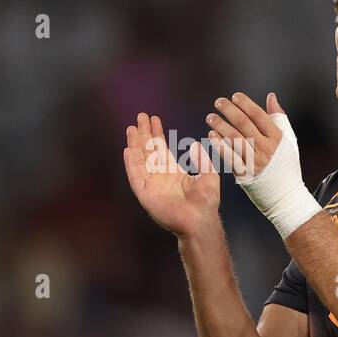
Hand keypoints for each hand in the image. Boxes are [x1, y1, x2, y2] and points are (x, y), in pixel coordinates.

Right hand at [124, 112, 219, 237]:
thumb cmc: (206, 202)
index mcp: (172, 171)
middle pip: (148, 150)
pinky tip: (129, 149)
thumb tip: (194, 144)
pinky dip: (131, 163)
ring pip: (139, 159)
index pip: (161, 148)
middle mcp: (159, 175)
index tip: (154, 119)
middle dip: (144, 133)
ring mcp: (151, 184)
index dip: (156, 133)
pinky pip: (136, 176)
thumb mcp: (209, 176)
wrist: (200, 220)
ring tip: (132, 128)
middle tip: (140, 116)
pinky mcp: (145, 193)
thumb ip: (202, 160)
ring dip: (135, 144)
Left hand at [205, 91, 318, 238]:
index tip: (235, 96)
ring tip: (211, 118)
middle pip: (244, 124)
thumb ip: (279, 117)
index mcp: (276, 138)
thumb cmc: (286, 167)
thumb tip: (271, 97)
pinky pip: (229, 156)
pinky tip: (211, 136)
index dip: (246, 104)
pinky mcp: (245, 173)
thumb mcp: (288, 140)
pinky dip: (219, 145)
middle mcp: (265, 148)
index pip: (259, 116)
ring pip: (234, 138)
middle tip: (218, 103)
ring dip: (220, 126)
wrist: (285, 195)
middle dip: (229, 111)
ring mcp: (255, 161)